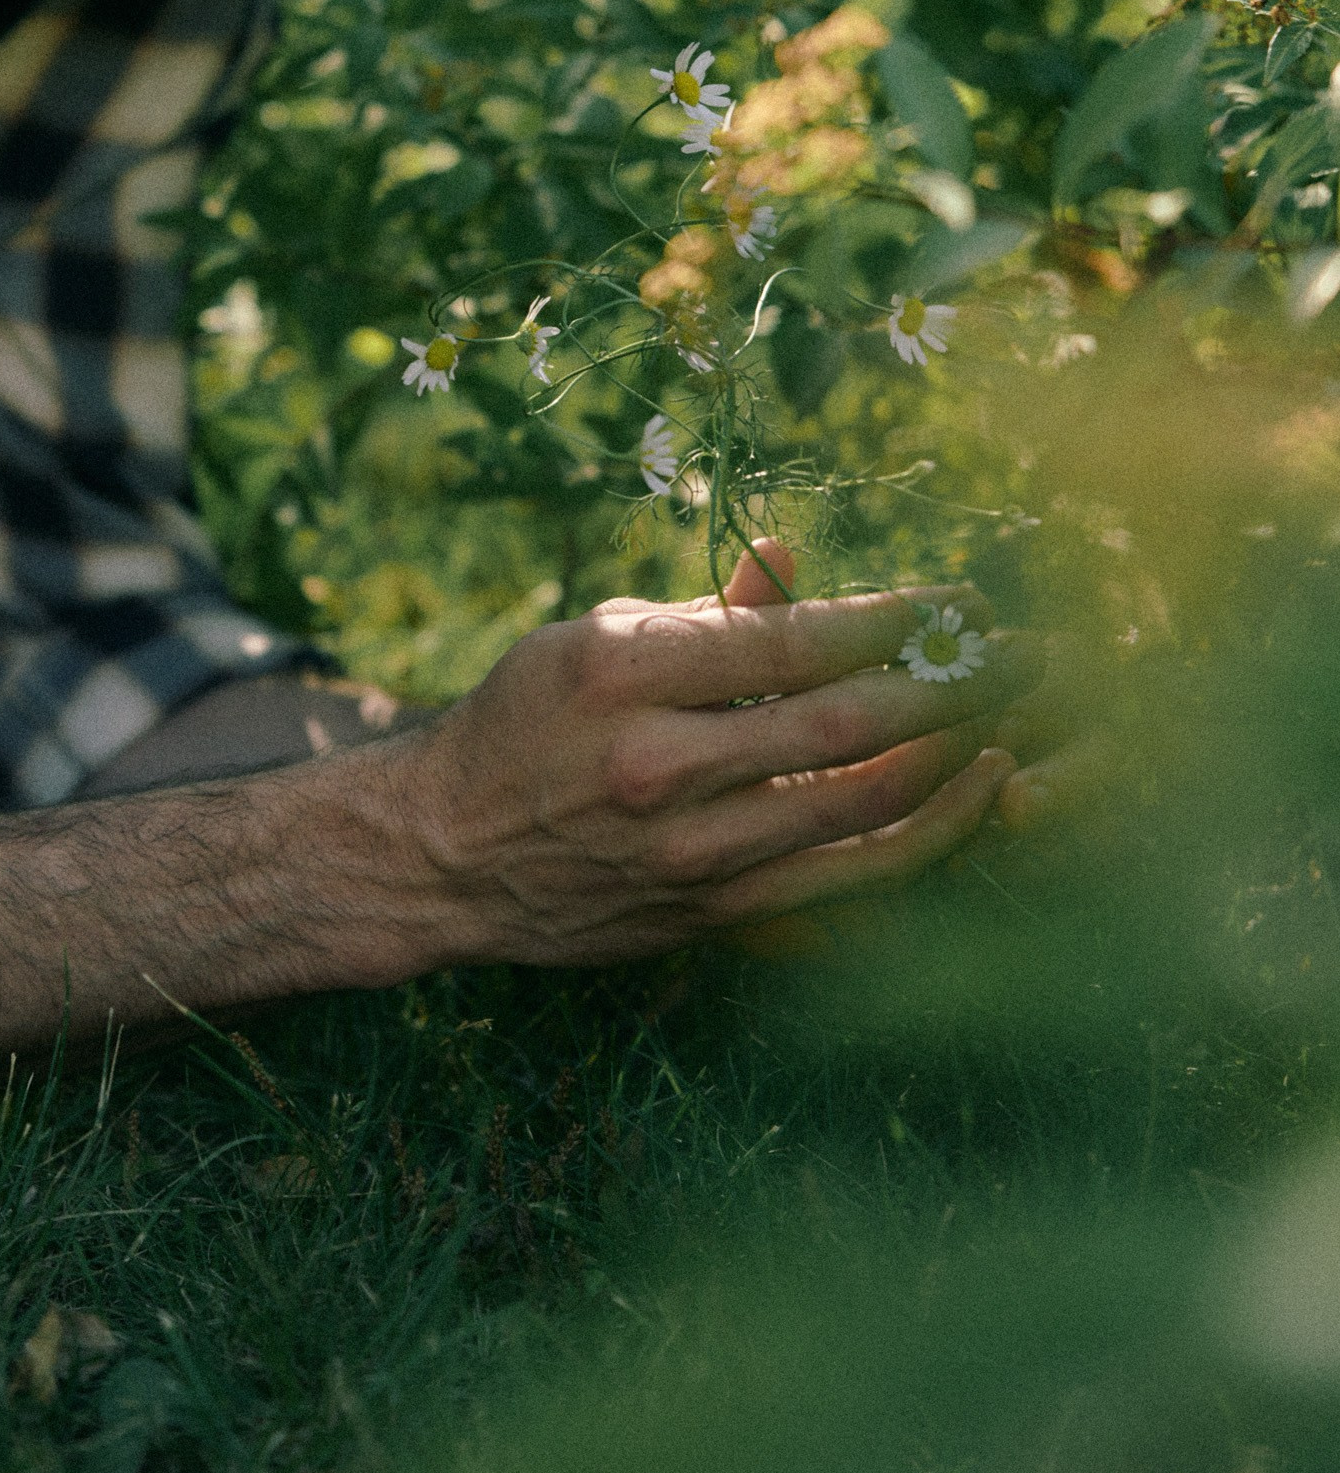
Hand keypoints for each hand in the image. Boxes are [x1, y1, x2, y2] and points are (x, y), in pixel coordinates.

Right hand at [394, 540, 1033, 969]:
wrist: (444, 855)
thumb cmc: (523, 722)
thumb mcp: (590, 635)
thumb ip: (705, 609)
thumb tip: (792, 559)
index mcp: (624, 673)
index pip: (791, 641)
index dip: (893, 621)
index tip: (964, 602)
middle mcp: (661, 765)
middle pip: (842, 722)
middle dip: (951, 682)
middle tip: (1029, 654)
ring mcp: (692, 852)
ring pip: (859, 803)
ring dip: (955, 755)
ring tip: (1016, 712)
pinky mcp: (714, 912)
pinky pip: (848, 876)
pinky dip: (925, 835)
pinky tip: (975, 792)